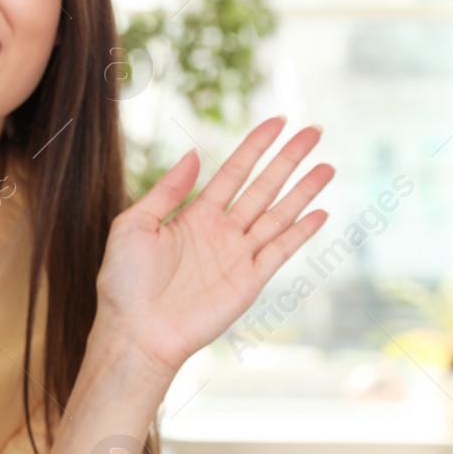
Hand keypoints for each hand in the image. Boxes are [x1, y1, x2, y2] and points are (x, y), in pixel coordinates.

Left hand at [92, 117, 333, 383]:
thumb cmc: (124, 282)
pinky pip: (280, 251)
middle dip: (289, 159)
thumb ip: (167, 191)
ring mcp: (237, 256)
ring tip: (327, 166)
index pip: (233, 172)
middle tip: (314, 131)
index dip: (255, 146)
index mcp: (194, 216)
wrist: (135, 332)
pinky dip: (301, 233)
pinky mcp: (248, 282)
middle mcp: (221, 232)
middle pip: (264, 187)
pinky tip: (320, 213)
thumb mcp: (134, 225)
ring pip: (279, 215)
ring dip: (304, 191)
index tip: (277, 122)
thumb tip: (193, 154)